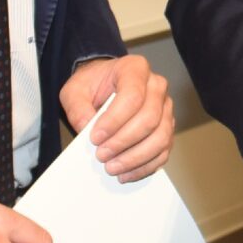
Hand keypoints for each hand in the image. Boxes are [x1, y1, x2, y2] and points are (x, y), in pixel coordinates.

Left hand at [58, 54, 173, 180]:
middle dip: (124, 142)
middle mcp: (156, 86)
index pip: (133, 96)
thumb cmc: (92, 85)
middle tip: (101, 156)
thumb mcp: (75, 90)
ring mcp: (165, 108)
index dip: (115, 121)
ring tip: (112, 167)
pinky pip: (163, 151)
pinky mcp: (167, 127)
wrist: (105, 86)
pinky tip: (126, 173)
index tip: (95, 138)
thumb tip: (87, 129)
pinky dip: (145, 166)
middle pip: (149, 118)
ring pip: (161, 137)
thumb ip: (77, 107)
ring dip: (136, 158)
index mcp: (135, 69)